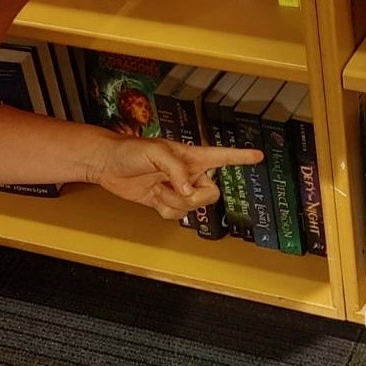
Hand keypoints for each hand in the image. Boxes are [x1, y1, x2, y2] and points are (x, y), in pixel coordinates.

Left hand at [90, 133, 262, 219]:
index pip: (222, 156)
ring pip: (193, 207)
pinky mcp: (166, 201)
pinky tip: (155, 198)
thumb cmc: (129, 150)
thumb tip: (189, 191)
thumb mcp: (156, 152)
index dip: (241, 157)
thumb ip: (177, 170)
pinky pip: (177, 215)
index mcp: (192, 156)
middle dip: (195, 198)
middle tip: (178, 190)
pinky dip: (166, 211)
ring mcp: (179, 188)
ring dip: (175, 203)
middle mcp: (189, 173)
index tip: (259, 155)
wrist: (107, 164)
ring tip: (158, 189)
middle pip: (212, 193)